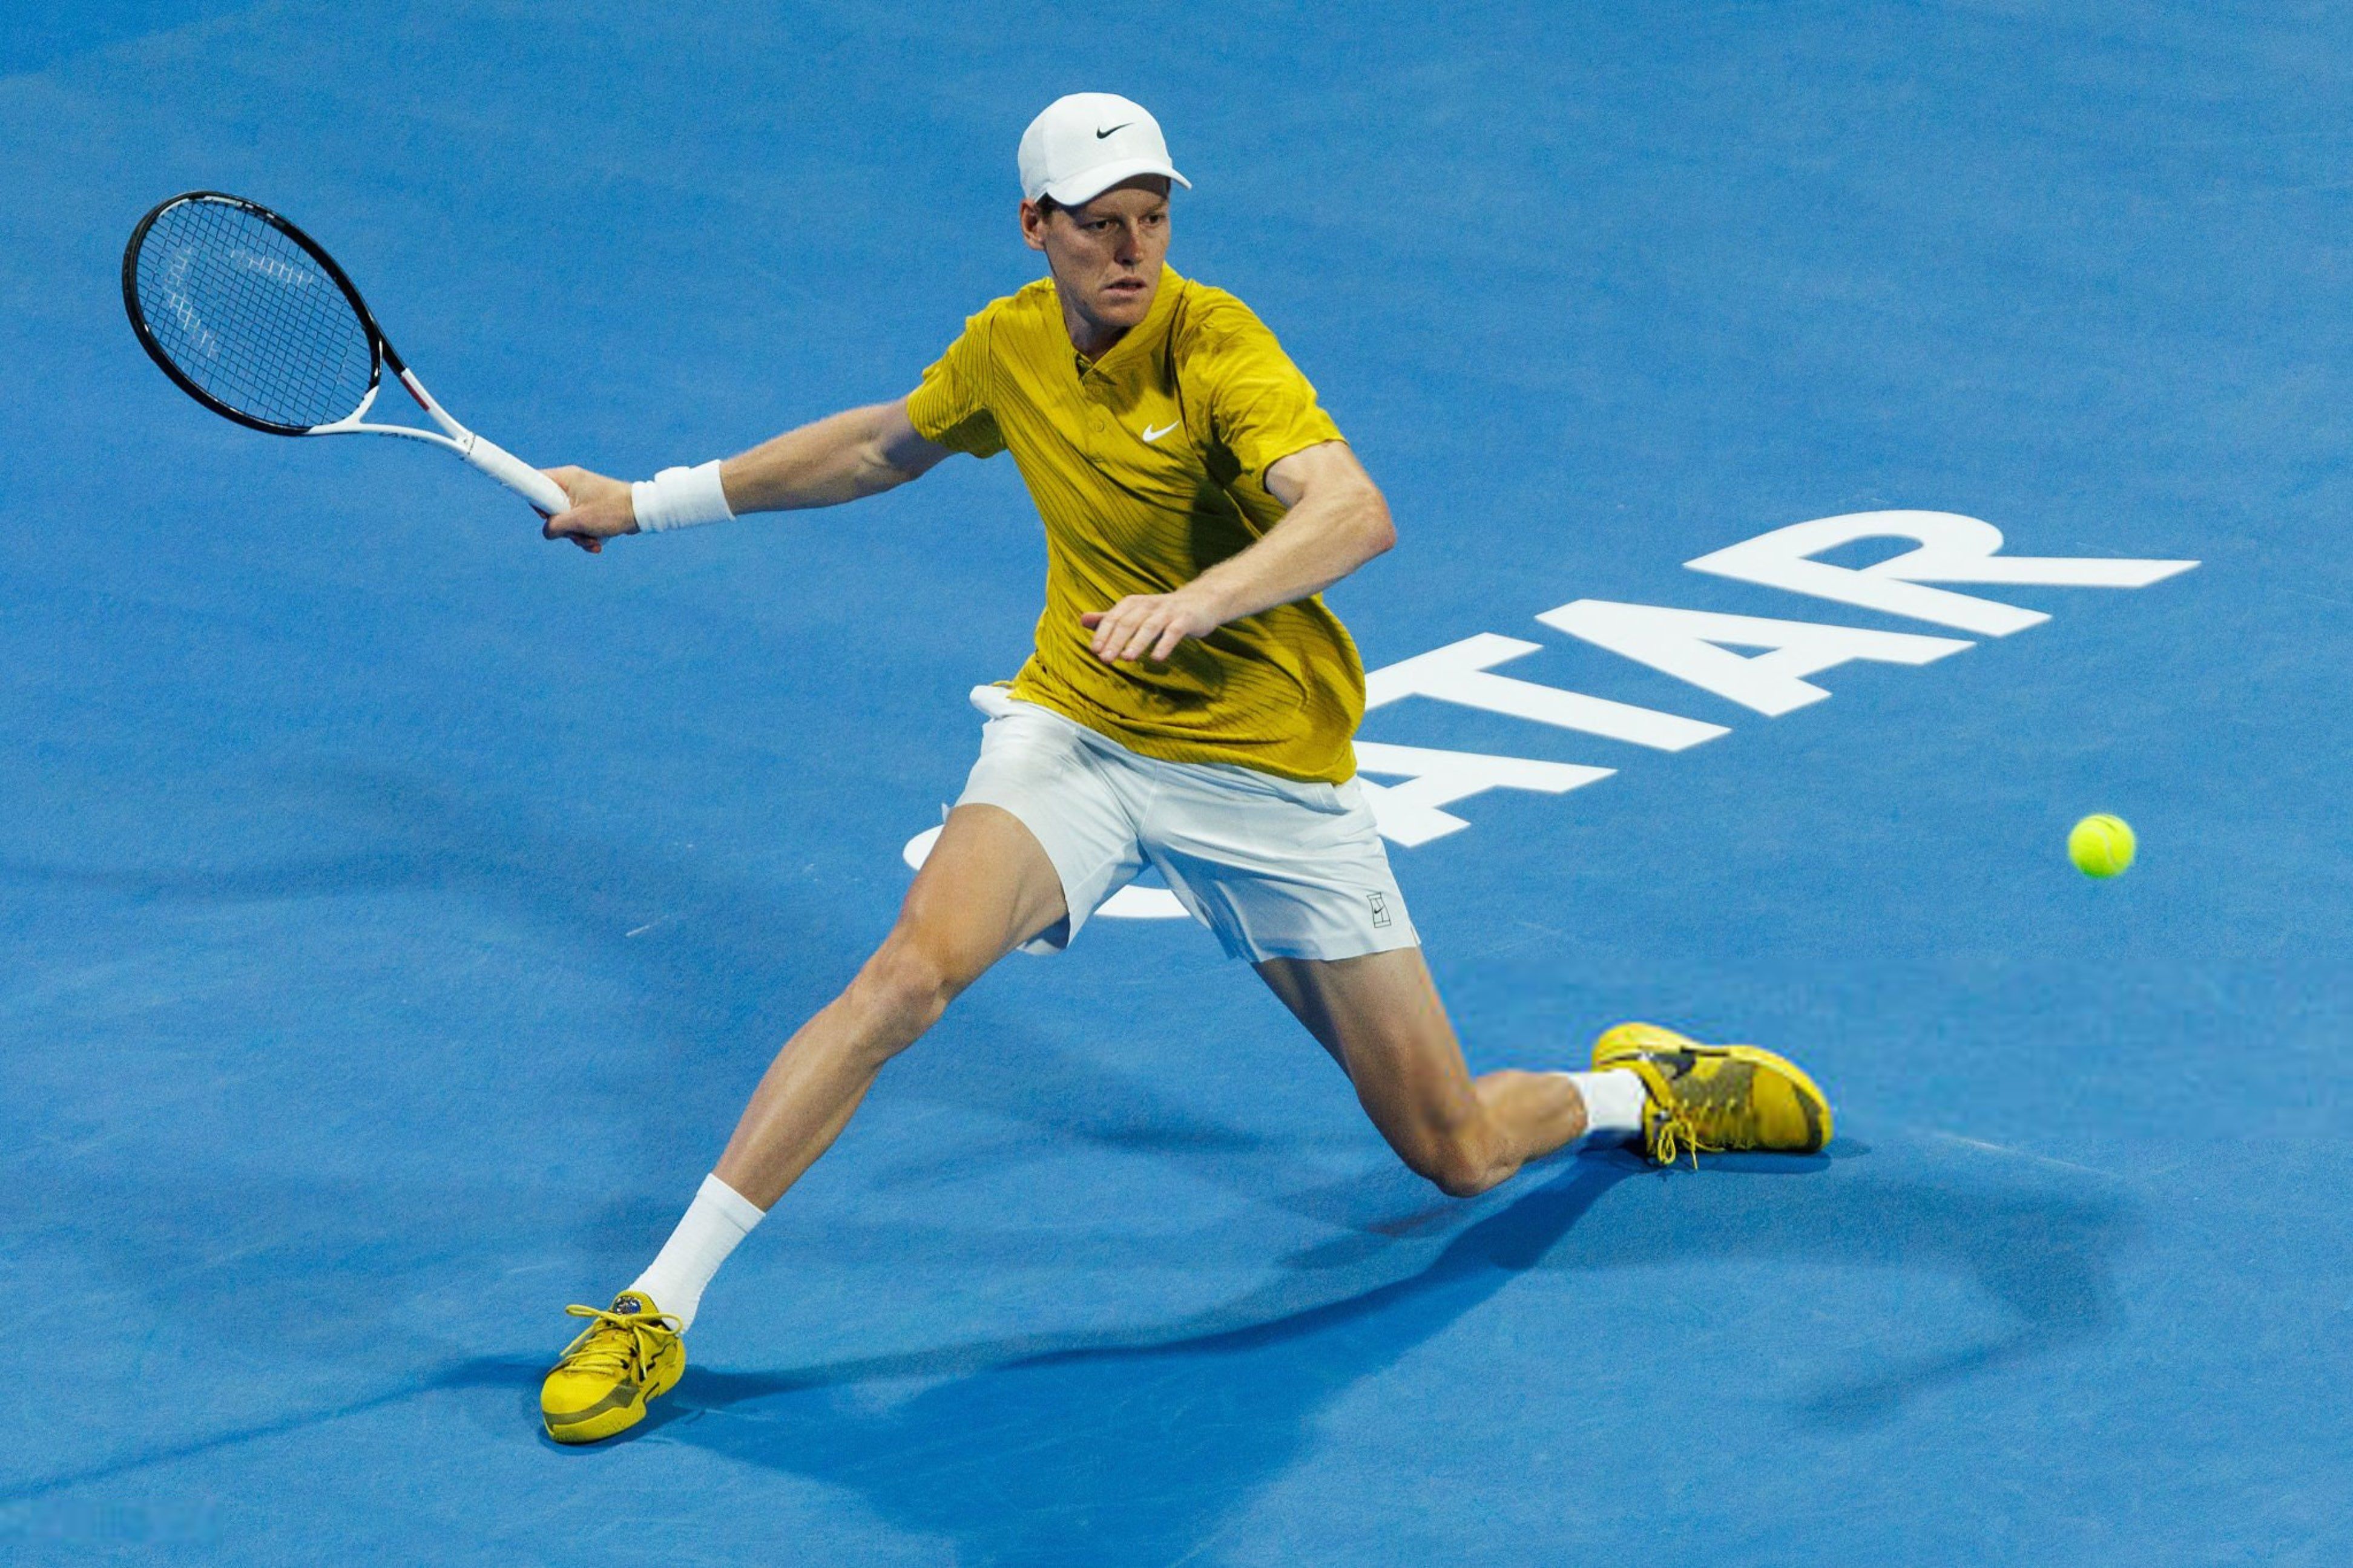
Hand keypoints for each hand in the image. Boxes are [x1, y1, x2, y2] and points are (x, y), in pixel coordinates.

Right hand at [539, 467, 636, 553]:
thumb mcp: (579, 521)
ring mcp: (582, 496)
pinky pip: (579, 523)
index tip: (547, 516)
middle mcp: (572, 484)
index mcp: (566, 478)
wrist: (642, 512)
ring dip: (577, 536)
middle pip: (550, 508)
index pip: (536, 482)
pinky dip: (586, 535)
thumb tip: (547, 532)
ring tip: (593, 541)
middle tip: (576, 533)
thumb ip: (555, 527)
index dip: (537, 503)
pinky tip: (598, 543)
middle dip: (563, 528)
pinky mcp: (591, 507)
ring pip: (566, 520)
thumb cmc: (612, 511)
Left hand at [1080, 587, 1223, 663]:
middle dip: (1116, 640)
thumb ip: (1110, 618)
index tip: (1095, 650)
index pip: (1114, 618)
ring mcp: (1169, 612)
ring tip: (1127, 658)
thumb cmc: (1164, 611)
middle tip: (1105, 659)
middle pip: (1129, 622)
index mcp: (1134, 603)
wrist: (1203, 601)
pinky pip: (1174, 632)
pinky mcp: (1186, 619)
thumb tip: (1083, 620)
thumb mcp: (1136, 613)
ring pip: (1150, 626)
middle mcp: (1149, 605)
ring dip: (1137, 642)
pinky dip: (1165, 644)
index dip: (1103, 633)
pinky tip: (1157, 658)